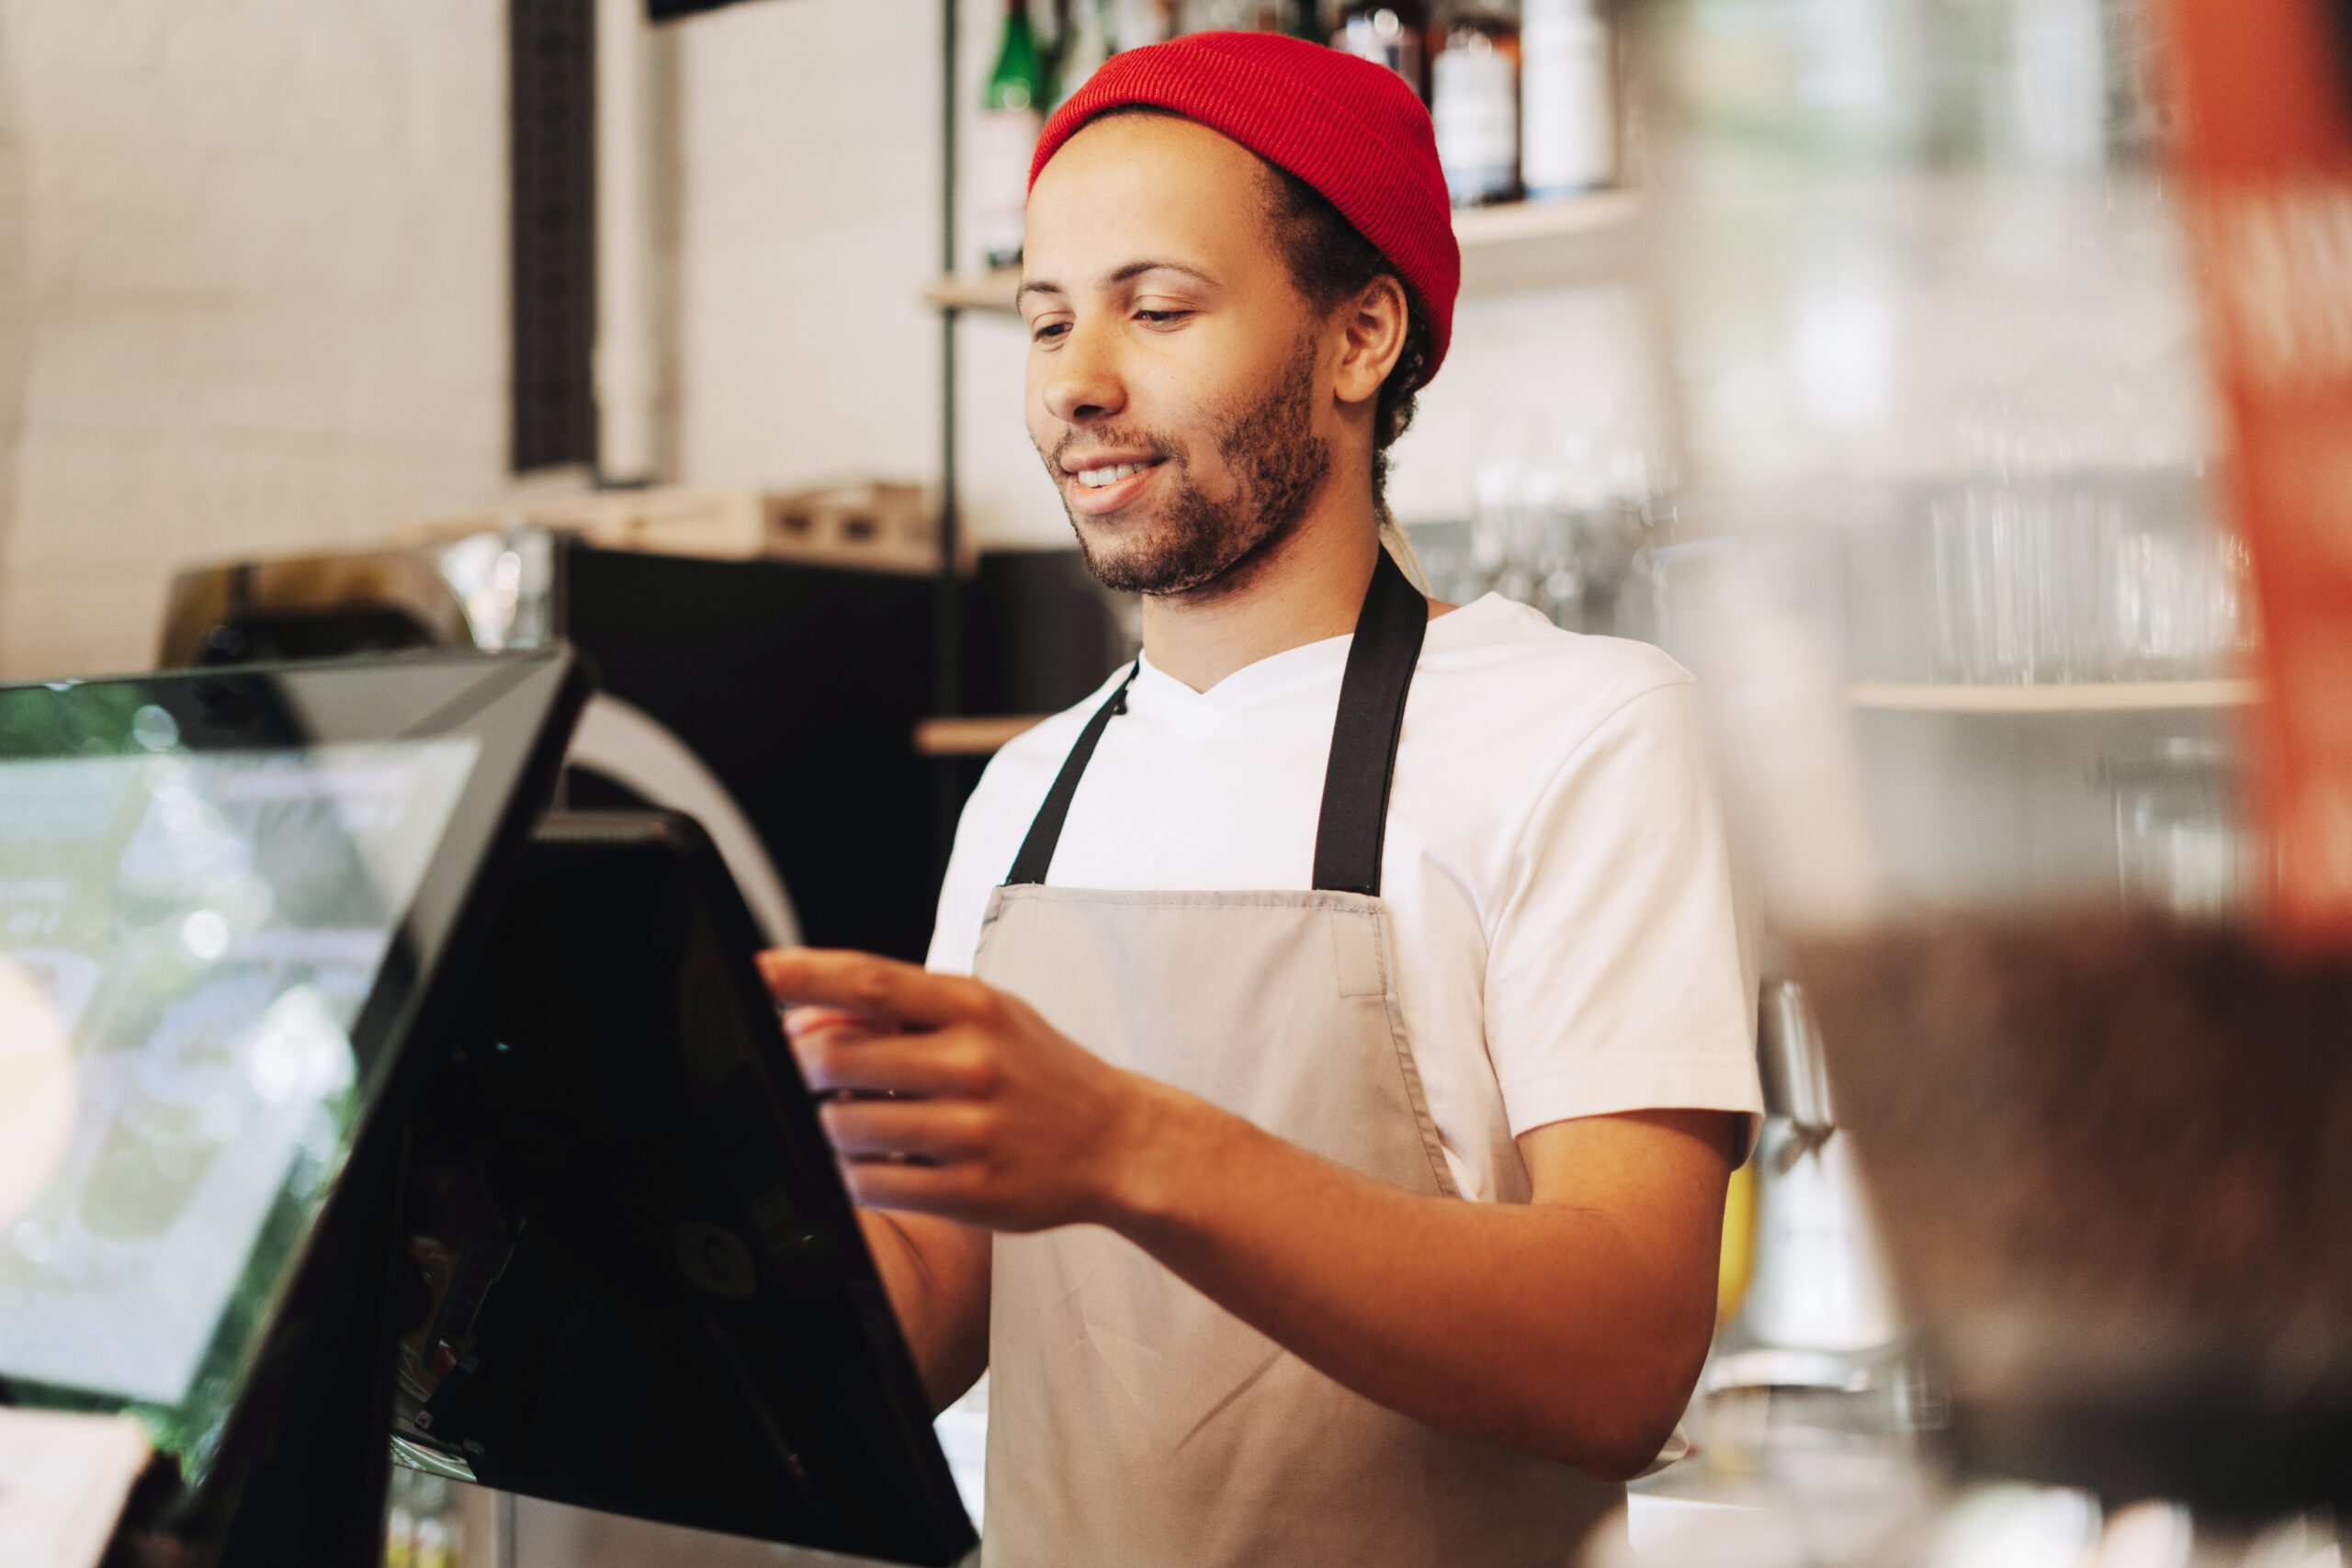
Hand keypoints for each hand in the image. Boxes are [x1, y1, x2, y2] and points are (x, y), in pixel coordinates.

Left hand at [756, 948, 1167, 1232]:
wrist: (1118, 1142)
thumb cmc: (1038, 1072)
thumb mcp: (985, 1017)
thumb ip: (899, 1013)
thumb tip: (804, 1021)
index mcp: (974, 1007)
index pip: (870, 982)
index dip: (801, 975)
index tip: (754, 972)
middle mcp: (974, 1063)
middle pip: (836, 1060)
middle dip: (804, 1069)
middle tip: (815, 1074)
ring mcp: (972, 1131)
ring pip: (843, 1128)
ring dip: (832, 1127)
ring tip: (865, 1121)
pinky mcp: (969, 1192)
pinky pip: (870, 1184)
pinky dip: (858, 1174)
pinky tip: (886, 1161)